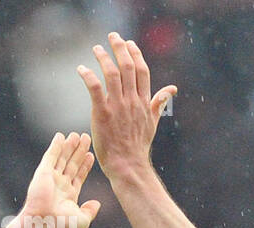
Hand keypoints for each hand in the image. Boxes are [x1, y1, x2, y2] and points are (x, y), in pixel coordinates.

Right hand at [18, 132, 99, 227]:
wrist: (45, 224)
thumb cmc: (62, 226)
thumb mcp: (82, 220)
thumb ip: (90, 211)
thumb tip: (97, 203)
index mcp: (68, 196)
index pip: (78, 176)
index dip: (84, 165)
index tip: (91, 155)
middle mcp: (60, 185)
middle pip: (71, 164)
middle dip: (79, 152)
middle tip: (86, 139)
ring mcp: (51, 178)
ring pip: (63, 158)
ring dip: (70, 146)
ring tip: (78, 135)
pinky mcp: (43, 172)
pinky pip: (51, 156)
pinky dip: (56, 146)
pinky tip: (61, 136)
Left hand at [77, 32, 176, 179]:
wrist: (128, 165)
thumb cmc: (138, 146)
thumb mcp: (153, 122)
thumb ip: (159, 103)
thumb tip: (172, 88)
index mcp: (144, 102)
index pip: (142, 71)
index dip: (136, 54)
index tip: (129, 43)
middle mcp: (132, 101)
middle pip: (128, 67)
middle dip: (120, 48)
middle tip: (113, 36)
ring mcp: (118, 106)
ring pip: (111, 73)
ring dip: (103, 57)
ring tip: (96, 49)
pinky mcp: (103, 113)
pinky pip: (95, 88)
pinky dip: (87, 75)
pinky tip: (81, 68)